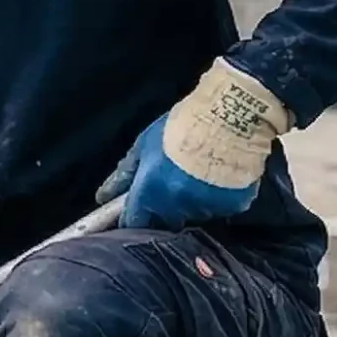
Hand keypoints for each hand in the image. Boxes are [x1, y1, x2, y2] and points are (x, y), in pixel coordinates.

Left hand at [97, 61, 291, 229]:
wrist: (230, 114)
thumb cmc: (181, 126)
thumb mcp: (144, 145)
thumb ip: (124, 174)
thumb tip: (103, 196)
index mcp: (149, 193)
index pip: (134, 222)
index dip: (135, 219)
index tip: (139, 211)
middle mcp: (175, 206)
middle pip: (166, 221)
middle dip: (166, 209)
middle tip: (175, 182)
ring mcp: (205, 208)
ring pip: (195, 214)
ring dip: (194, 202)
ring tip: (201, 173)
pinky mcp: (234, 206)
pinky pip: (222, 208)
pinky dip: (220, 197)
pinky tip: (221, 175)